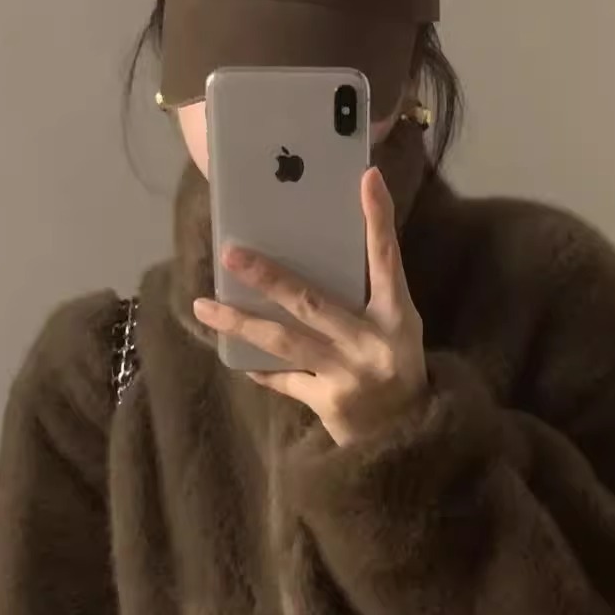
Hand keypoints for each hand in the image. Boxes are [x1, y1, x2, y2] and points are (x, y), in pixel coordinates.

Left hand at [193, 167, 427, 446]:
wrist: (408, 437)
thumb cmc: (396, 369)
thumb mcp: (397, 328)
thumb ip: (369, 294)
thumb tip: (319, 250)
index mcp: (396, 316)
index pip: (387, 258)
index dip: (378, 219)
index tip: (367, 178)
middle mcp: (371, 342)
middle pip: (312, 302)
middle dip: (269, 277)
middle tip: (231, 254)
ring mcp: (347, 375)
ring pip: (285, 342)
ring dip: (241, 322)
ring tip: (206, 306)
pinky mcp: (328, 403)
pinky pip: (285, 380)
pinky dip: (262, 369)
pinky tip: (236, 357)